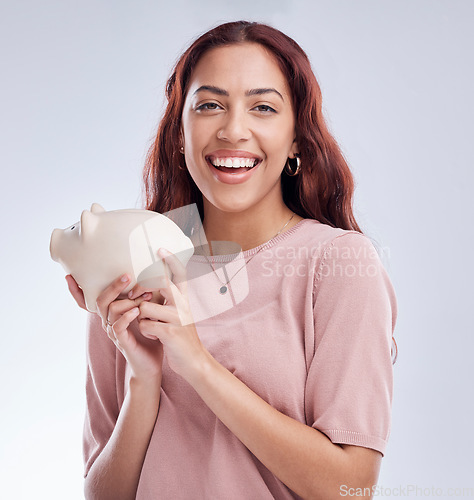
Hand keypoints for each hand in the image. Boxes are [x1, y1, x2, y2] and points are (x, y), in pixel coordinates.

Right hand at [66, 273, 163, 381]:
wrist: (151, 364)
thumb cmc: (149, 335)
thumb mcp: (146, 312)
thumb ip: (143, 297)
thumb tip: (149, 275)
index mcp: (110, 314)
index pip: (90, 300)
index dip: (76, 291)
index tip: (69, 276)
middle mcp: (108, 322)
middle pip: (101, 300)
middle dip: (113, 286)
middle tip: (126, 275)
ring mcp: (113, 332)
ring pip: (111, 310)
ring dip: (128, 300)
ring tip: (145, 296)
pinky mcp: (121, 342)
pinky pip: (117, 326)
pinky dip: (127, 317)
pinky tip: (137, 311)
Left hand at [129, 248, 208, 381]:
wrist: (194, 362)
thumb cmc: (181, 337)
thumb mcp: (179, 315)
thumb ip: (169, 301)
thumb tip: (150, 287)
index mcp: (184, 299)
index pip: (180, 273)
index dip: (171, 259)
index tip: (160, 248)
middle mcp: (183, 305)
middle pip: (160, 282)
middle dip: (141, 288)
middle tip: (134, 295)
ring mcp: (178, 318)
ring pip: (145, 308)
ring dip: (141, 319)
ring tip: (150, 327)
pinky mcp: (171, 332)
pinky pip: (145, 325)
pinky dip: (145, 332)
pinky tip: (154, 337)